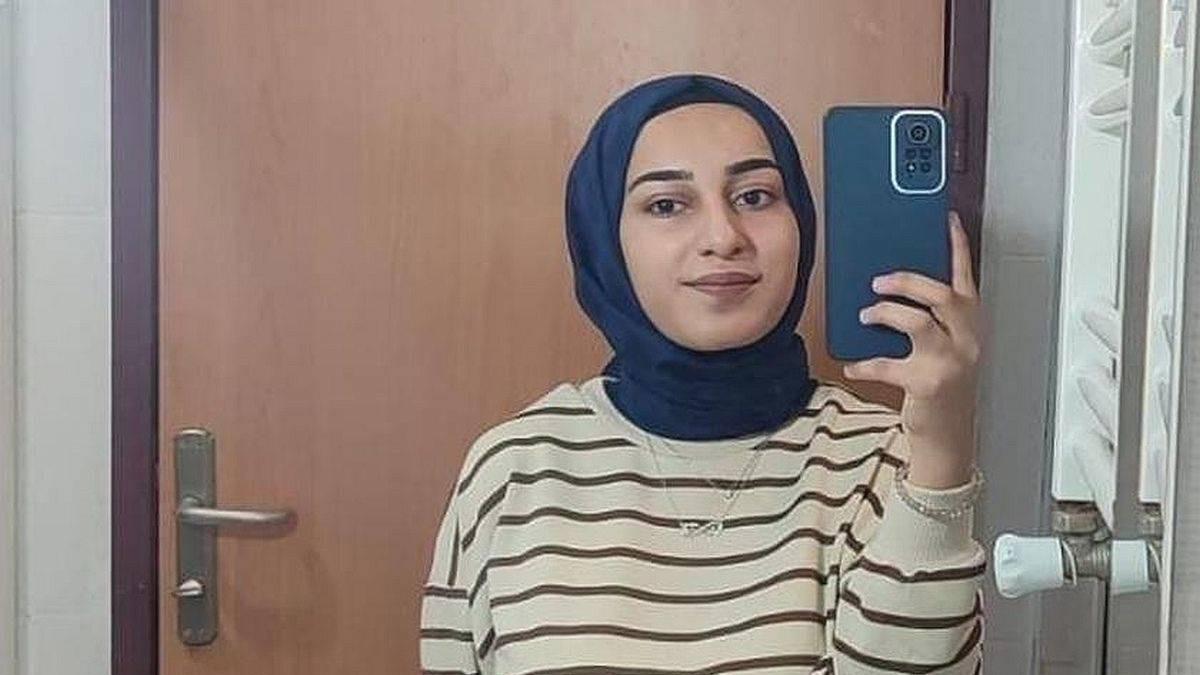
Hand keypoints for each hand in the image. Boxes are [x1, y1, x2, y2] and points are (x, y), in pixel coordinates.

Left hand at [843, 211, 982, 487]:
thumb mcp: (941, 345)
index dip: (957, 247)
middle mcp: (967, 339)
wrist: (949, 434)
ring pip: (919, 322)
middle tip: (878, 280)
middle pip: (940, 295)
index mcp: (970, 323)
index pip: (965, 277)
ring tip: (865, 314)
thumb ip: (927, 317)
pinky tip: (852, 365)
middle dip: (907, 281)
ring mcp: (950, 361)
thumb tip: (886, 288)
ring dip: (886, 313)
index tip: (947, 219)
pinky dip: (866, 364)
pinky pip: (888, 365)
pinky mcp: (928, 384)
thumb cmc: (939, 381)